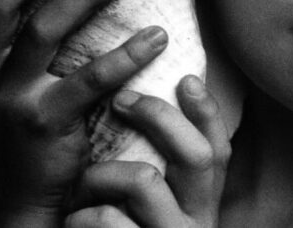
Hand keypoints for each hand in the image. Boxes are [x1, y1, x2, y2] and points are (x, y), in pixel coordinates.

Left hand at [64, 75, 230, 227]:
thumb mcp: (151, 208)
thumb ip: (160, 169)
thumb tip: (146, 100)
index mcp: (201, 204)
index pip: (219, 150)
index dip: (208, 112)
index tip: (186, 79)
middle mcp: (196, 222)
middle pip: (197, 154)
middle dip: (158, 115)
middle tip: (120, 99)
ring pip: (145, 179)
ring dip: (101, 173)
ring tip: (81, 185)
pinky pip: (108, 220)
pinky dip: (82, 216)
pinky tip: (73, 223)